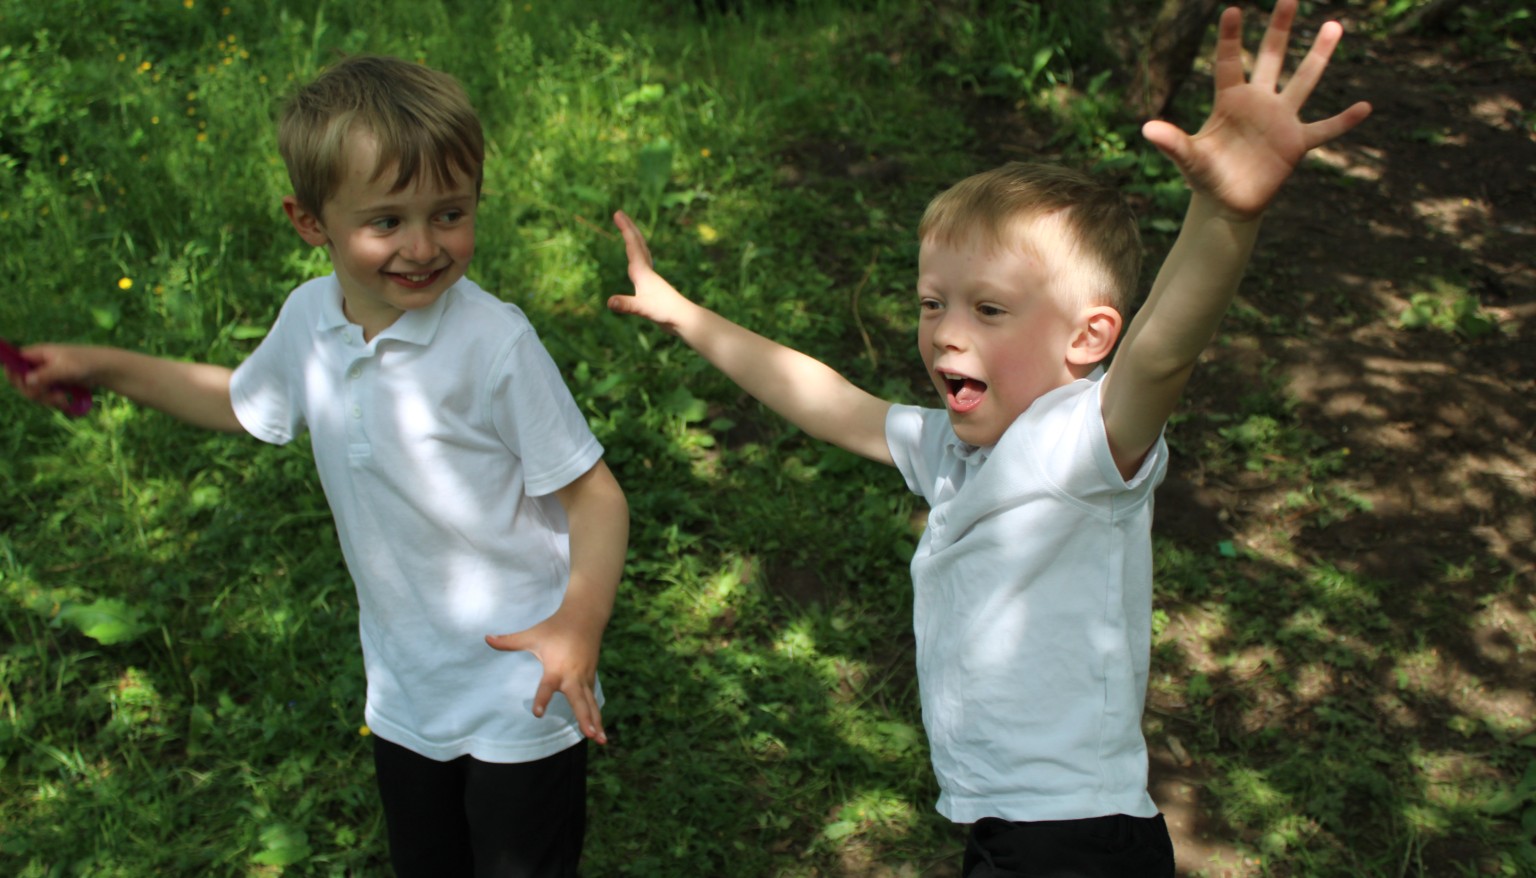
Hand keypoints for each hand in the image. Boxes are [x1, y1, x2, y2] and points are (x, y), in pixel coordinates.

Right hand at [4, 342, 95, 414]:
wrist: (104, 370)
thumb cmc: (86, 363)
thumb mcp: (66, 368)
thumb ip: (46, 374)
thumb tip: (26, 380)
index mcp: (37, 354)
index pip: (14, 363)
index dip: (15, 375)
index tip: (26, 384)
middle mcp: (37, 364)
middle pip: (21, 383)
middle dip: (35, 392)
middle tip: (52, 395)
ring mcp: (45, 376)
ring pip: (33, 393)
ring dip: (47, 399)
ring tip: (63, 398)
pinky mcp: (53, 386)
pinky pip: (45, 398)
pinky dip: (54, 402)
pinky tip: (66, 401)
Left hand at [485, 610, 607, 743]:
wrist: (585, 617)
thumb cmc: (555, 627)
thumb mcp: (532, 634)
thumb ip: (510, 641)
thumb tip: (486, 638)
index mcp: (556, 668)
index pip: (547, 687)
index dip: (542, 699)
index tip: (538, 713)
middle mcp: (573, 676)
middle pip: (580, 701)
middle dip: (586, 719)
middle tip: (589, 735)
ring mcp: (584, 677)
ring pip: (591, 704)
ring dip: (596, 722)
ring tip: (601, 742)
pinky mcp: (590, 677)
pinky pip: (593, 699)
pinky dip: (596, 714)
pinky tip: (598, 731)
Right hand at [605, 210, 697, 333]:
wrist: (682, 319)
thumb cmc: (664, 313)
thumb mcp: (642, 308)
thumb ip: (626, 305)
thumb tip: (610, 302)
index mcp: (642, 271)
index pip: (632, 244)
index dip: (624, 228)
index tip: (617, 213)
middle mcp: (646, 270)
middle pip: (638, 243)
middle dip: (628, 227)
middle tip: (619, 213)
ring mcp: (650, 277)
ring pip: (642, 251)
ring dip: (634, 239)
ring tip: (628, 231)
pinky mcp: (652, 285)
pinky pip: (642, 263)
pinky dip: (637, 254)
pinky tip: (636, 260)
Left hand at [1141, 0, 1371, 220]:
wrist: (1227, 202)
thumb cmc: (1205, 175)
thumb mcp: (1188, 159)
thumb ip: (1172, 143)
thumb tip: (1146, 128)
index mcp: (1229, 101)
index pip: (1228, 63)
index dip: (1229, 38)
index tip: (1231, 9)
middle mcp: (1258, 103)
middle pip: (1270, 59)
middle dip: (1279, 30)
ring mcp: (1280, 120)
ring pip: (1303, 81)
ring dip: (1319, 56)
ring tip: (1334, 25)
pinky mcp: (1296, 143)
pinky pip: (1325, 129)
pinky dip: (1343, 121)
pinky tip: (1365, 107)